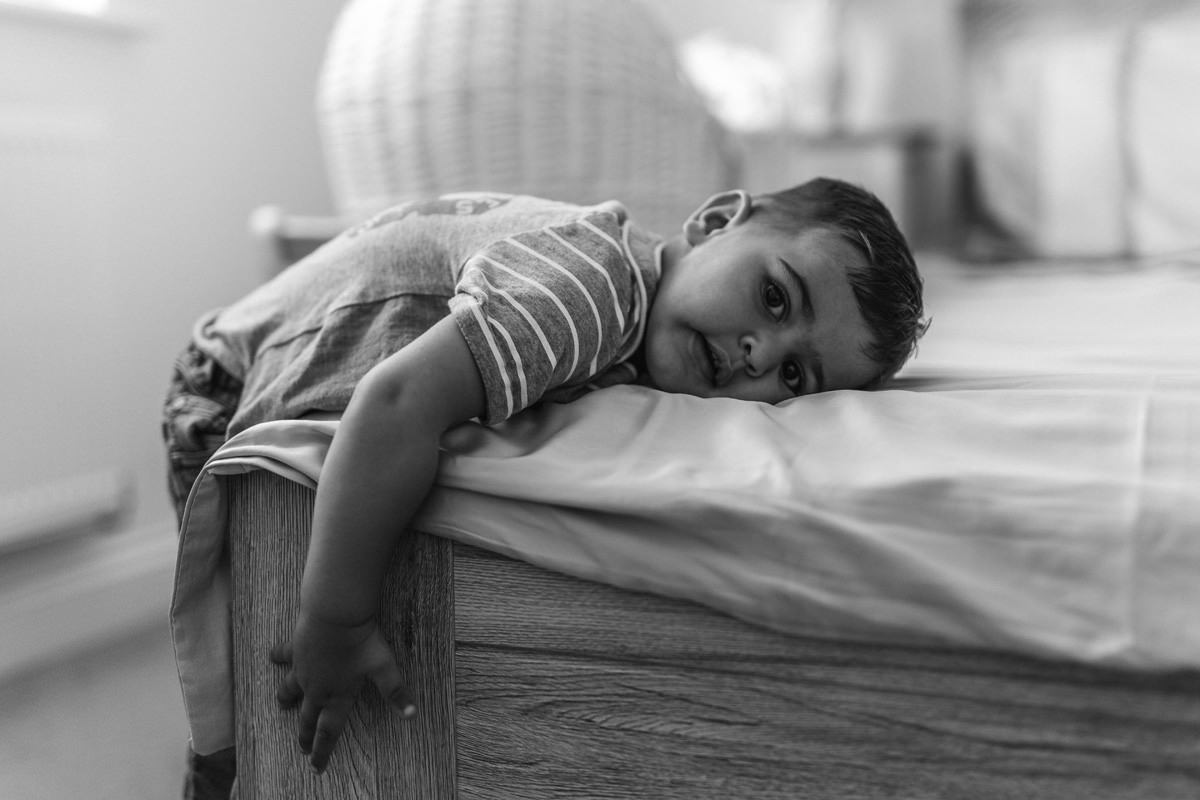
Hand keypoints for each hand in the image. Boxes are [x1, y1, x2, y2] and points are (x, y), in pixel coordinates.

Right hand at [270, 611, 414, 772]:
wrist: (336, 614)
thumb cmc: (361, 642)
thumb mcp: (384, 667)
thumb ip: (396, 692)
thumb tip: (412, 714)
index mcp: (338, 696)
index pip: (329, 731)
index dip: (323, 751)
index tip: (316, 767)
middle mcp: (317, 687)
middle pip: (308, 717)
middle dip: (305, 735)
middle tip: (302, 748)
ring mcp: (302, 669)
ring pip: (289, 690)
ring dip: (286, 699)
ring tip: (283, 705)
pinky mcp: (295, 650)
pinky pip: (283, 656)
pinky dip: (278, 657)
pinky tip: (272, 656)